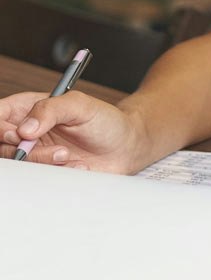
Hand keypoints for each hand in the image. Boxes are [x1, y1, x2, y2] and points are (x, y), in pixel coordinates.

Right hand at [0, 91, 143, 172]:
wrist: (125, 147)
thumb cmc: (105, 121)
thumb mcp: (82, 105)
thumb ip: (52, 109)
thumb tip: (25, 128)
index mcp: (32, 108)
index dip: (1, 126)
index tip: (17, 133)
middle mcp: (28, 131)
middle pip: (2, 143)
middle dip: (19, 147)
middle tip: (37, 142)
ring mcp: (34, 153)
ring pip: (16, 163)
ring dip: (40, 160)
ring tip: (66, 153)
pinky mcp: (44, 172)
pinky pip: (35, 178)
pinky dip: (54, 171)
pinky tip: (75, 164)